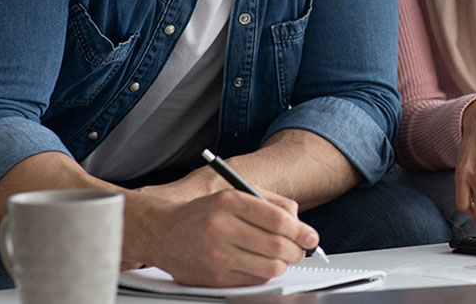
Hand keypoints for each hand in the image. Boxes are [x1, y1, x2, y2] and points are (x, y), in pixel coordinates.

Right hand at [135, 188, 318, 286]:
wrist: (163, 232)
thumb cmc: (206, 212)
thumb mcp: (236, 194)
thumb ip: (272, 203)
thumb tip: (301, 224)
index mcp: (229, 201)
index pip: (277, 219)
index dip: (301, 230)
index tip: (311, 236)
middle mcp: (221, 228)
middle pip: (277, 246)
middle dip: (297, 250)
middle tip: (301, 249)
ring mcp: (216, 255)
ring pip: (269, 267)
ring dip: (283, 264)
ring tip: (282, 257)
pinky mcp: (213, 278)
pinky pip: (254, 281)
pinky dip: (265, 274)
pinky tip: (261, 264)